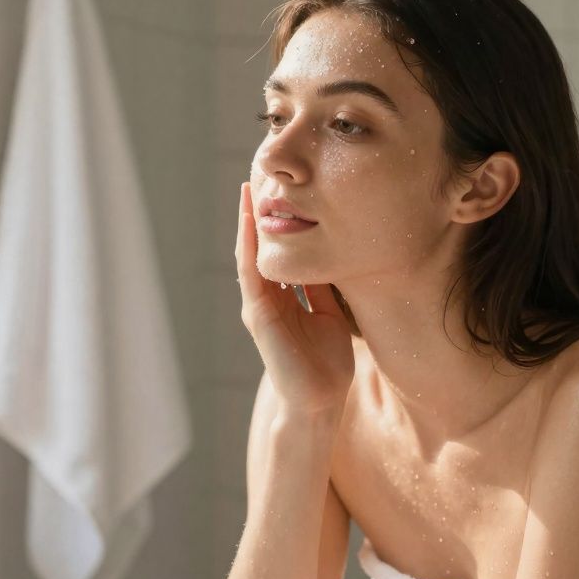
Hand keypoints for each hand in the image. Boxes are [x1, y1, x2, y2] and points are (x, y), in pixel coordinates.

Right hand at [235, 182, 354, 417]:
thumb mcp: (331, 315)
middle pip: (260, 248)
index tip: (282, 192)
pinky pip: (251, 273)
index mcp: (285, 299)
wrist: (320, 401)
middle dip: (259, 215)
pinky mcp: (259, 315)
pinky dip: (248, 246)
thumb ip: (324, 290)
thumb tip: (331, 259)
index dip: (279, 223)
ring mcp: (260, 306)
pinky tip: (249, 222)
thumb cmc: (327, 363)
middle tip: (260, 177)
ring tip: (247, 190)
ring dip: (247, 223)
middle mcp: (268, 299)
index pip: (279, 253)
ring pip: (250, 255)